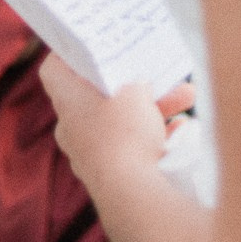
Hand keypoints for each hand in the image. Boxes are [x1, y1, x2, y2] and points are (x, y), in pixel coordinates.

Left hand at [40, 55, 172, 190]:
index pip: (54, 69)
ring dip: (152, 108)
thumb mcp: (135, 89)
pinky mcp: (107, 173)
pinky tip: (181, 129)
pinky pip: (131, 146)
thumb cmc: (124, 132)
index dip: (69, 54)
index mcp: (67, 100)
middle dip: (132, 85)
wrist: (129, 194)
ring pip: (120, 120)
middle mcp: (71, 126)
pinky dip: (154, 135)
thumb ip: (135, 80)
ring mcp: (88, 152)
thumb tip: (138, 83)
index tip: (91, 47)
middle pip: (98, 95)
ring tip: (186, 97)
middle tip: (155, 75)